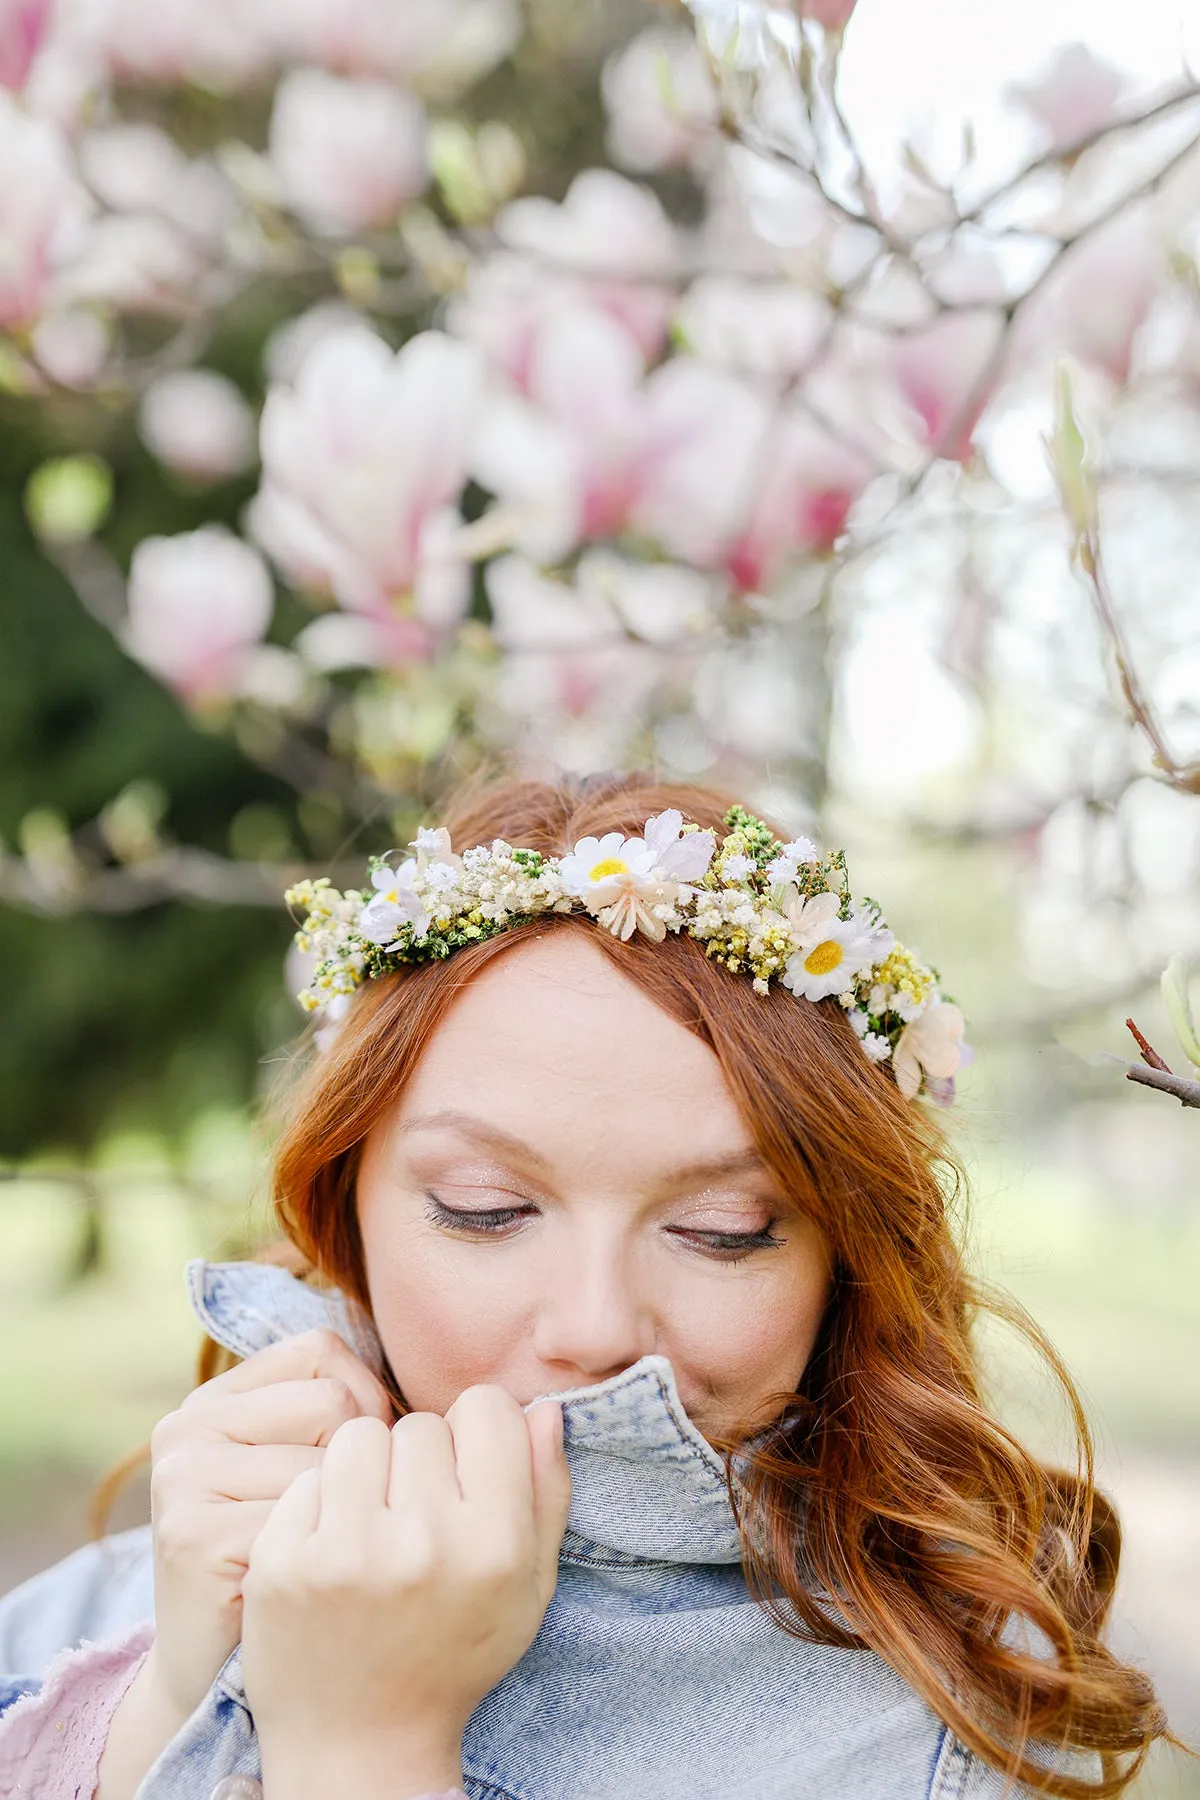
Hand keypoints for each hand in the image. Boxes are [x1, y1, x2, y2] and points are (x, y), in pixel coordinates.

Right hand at [147, 1327, 391, 1721]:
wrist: (245, 1687)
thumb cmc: (314, 1571)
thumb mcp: (323, 1474)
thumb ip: (367, 1411)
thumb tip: (520, 1385)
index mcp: (221, 1397)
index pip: (322, 1353)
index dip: (367, 1404)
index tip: (366, 1466)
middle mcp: (190, 1424)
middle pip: (334, 1405)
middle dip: (368, 1470)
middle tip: (347, 1528)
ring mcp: (185, 1479)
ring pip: (329, 1465)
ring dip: (352, 1522)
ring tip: (328, 1563)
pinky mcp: (194, 1536)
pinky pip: (307, 1523)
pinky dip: (327, 1563)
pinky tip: (308, 1591)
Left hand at [240, 1387, 570, 1798]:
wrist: (358, 1747)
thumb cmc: (453, 1658)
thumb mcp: (528, 1588)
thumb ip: (547, 1493)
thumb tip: (543, 1408)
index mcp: (492, 1545)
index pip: (486, 1409)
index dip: (479, 1432)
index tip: (468, 1470)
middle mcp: (421, 1544)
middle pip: (421, 1424)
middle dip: (421, 1459)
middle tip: (416, 1514)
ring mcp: (344, 1552)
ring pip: (360, 1437)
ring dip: (367, 1469)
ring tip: (372, 1521)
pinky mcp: (282, 1561)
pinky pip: (307, 1477)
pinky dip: (319, 1503)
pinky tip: (332, 1549)